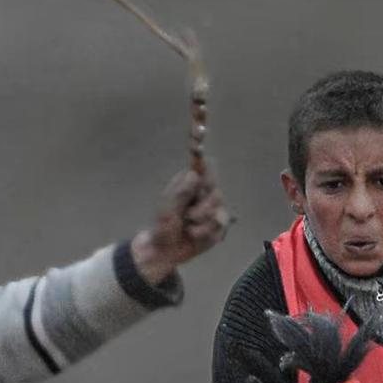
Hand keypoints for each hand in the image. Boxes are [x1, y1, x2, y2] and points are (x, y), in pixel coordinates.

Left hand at [131, 166, 229, 282]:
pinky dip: (205, 233)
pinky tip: (195, 235)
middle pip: (215, 190)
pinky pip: (219, 225)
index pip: (202, 165)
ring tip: (188, 227)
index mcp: (189, 183)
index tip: (200, 132)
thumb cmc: (163, 227)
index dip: (203, 155)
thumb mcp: (166, 209)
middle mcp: (204, 191)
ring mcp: (213, 207)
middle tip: (187, 216)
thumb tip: (193, 174)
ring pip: (218, 209)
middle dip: (201, 207)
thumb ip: (180, 192)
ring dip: (201, 222)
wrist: (167, 251)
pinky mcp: (219, 224)